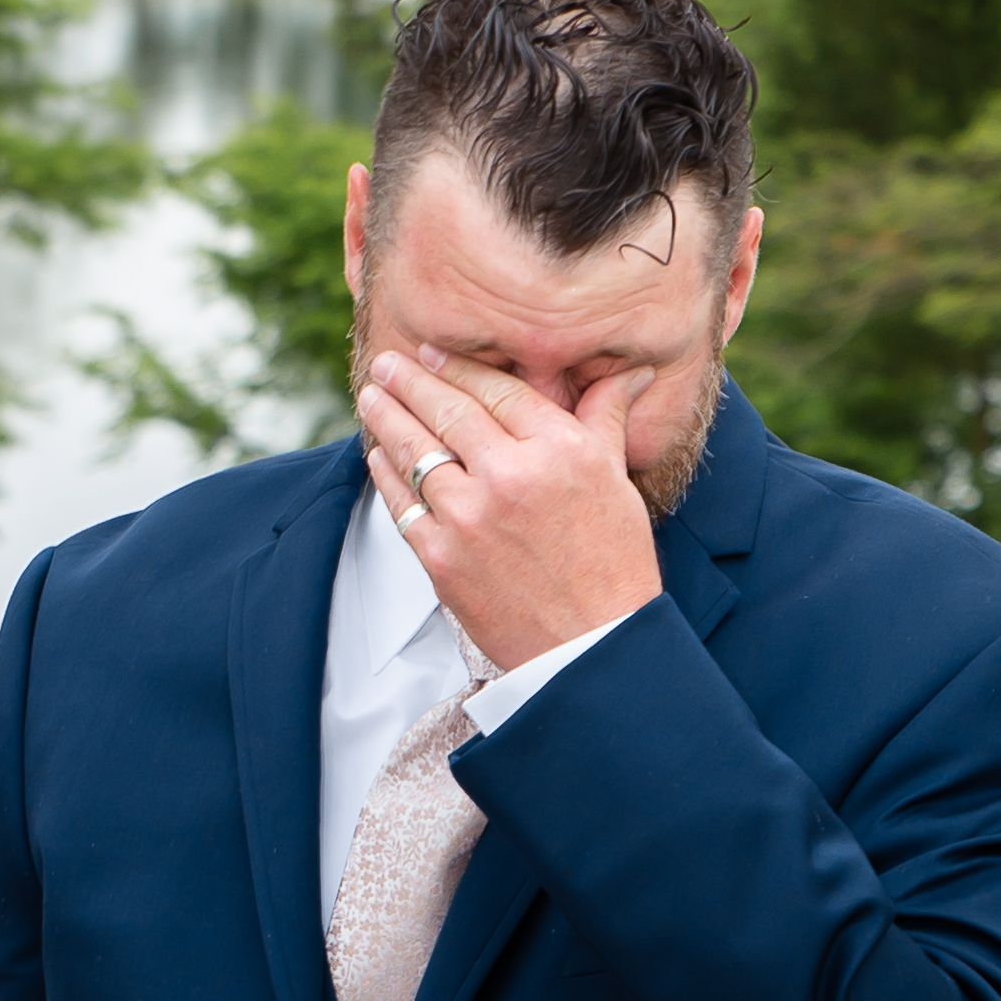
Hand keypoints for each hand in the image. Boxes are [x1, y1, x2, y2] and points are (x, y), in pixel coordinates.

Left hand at [354, 348, 661, 672]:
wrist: (591, 646)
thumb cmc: (612, 565)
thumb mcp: (616, 481)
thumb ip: (605, 419)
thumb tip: (628, 372)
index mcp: (559, 450)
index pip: (497, 391)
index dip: (458, 367)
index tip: (431, 354)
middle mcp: (510, 476)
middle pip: (447, 412)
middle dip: (411, 382)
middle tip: (389, 363)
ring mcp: (469, 518)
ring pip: (416, 452)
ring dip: (387, 419)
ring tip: (372, 397)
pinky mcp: (441, 558)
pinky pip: (402, 504)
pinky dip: (386, 474)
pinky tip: (378, 454)